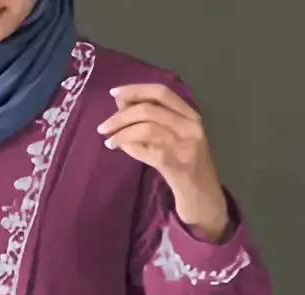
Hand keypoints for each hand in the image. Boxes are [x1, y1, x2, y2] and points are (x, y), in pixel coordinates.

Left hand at [97, 84, 228, 239]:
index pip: (161, 92)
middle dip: (122, 113)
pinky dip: (127, 143)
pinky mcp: (173, 161)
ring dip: (121, 130)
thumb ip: (150, 121)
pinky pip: (145, 146)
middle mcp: (189, 125)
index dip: (136, 89)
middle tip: (104, 125)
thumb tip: (120, 103)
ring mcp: (182, 143)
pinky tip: (115, 146)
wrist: (201, 195)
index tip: (114, 92)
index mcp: (189, 114)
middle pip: (150, 107)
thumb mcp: (170, 138)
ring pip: (146, 126)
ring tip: (107, 137)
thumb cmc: (183, 166)